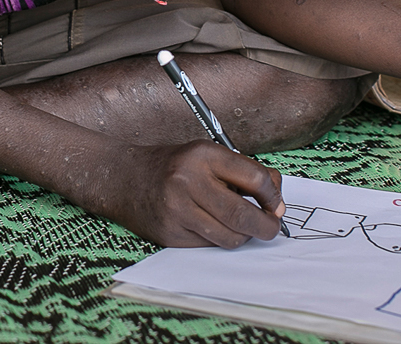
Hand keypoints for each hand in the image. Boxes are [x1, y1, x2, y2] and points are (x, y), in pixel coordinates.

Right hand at [107, 140, 285, 247]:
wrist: (123, 178)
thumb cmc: (174, 166)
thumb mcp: (207, 155)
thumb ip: (242, 172)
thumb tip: (277, 202)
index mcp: (203, 154)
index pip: (255, 178)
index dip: (273, 196)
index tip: (276, 205)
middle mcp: (188, 181)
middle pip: (243, 215)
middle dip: (266, 226)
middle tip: (271, 227)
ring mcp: (176, 210)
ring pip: (229, 237)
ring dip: (242, 236)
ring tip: (239, 227)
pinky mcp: (170, 234)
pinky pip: (208, 245)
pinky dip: (218, 239)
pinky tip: (210, 226)